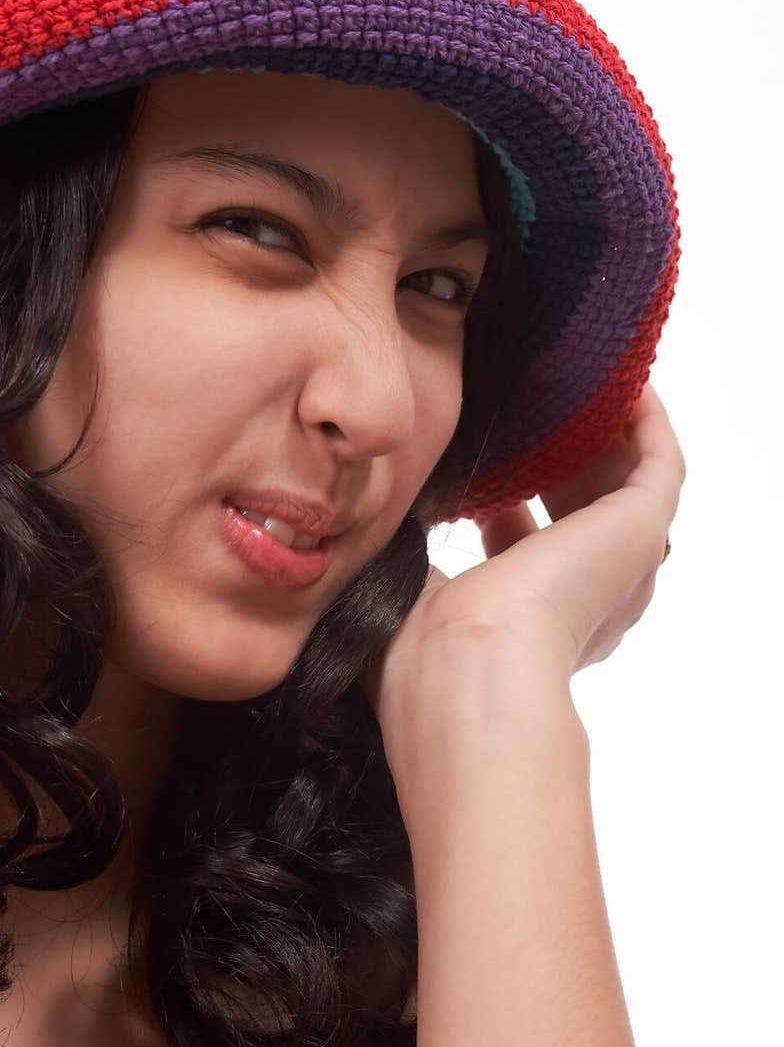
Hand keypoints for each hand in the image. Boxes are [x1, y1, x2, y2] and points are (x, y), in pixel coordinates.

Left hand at [360, 380, 685, 724]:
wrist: (465, 669)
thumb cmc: (422, 651)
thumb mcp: (409, 585)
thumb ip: (406, 549)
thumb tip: (386, 504)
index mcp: (534, 624)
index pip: (528, 547)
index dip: (506, 499)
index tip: (473, 462)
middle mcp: (589, 600)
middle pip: (584, 510)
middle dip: (556, 457)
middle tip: (520, 409)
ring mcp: (622, 567)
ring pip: (625, 483)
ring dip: (601, 430)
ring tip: (568, 377)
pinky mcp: (642, 531)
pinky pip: (659, 462)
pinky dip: (643, 417)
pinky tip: (615, 380)